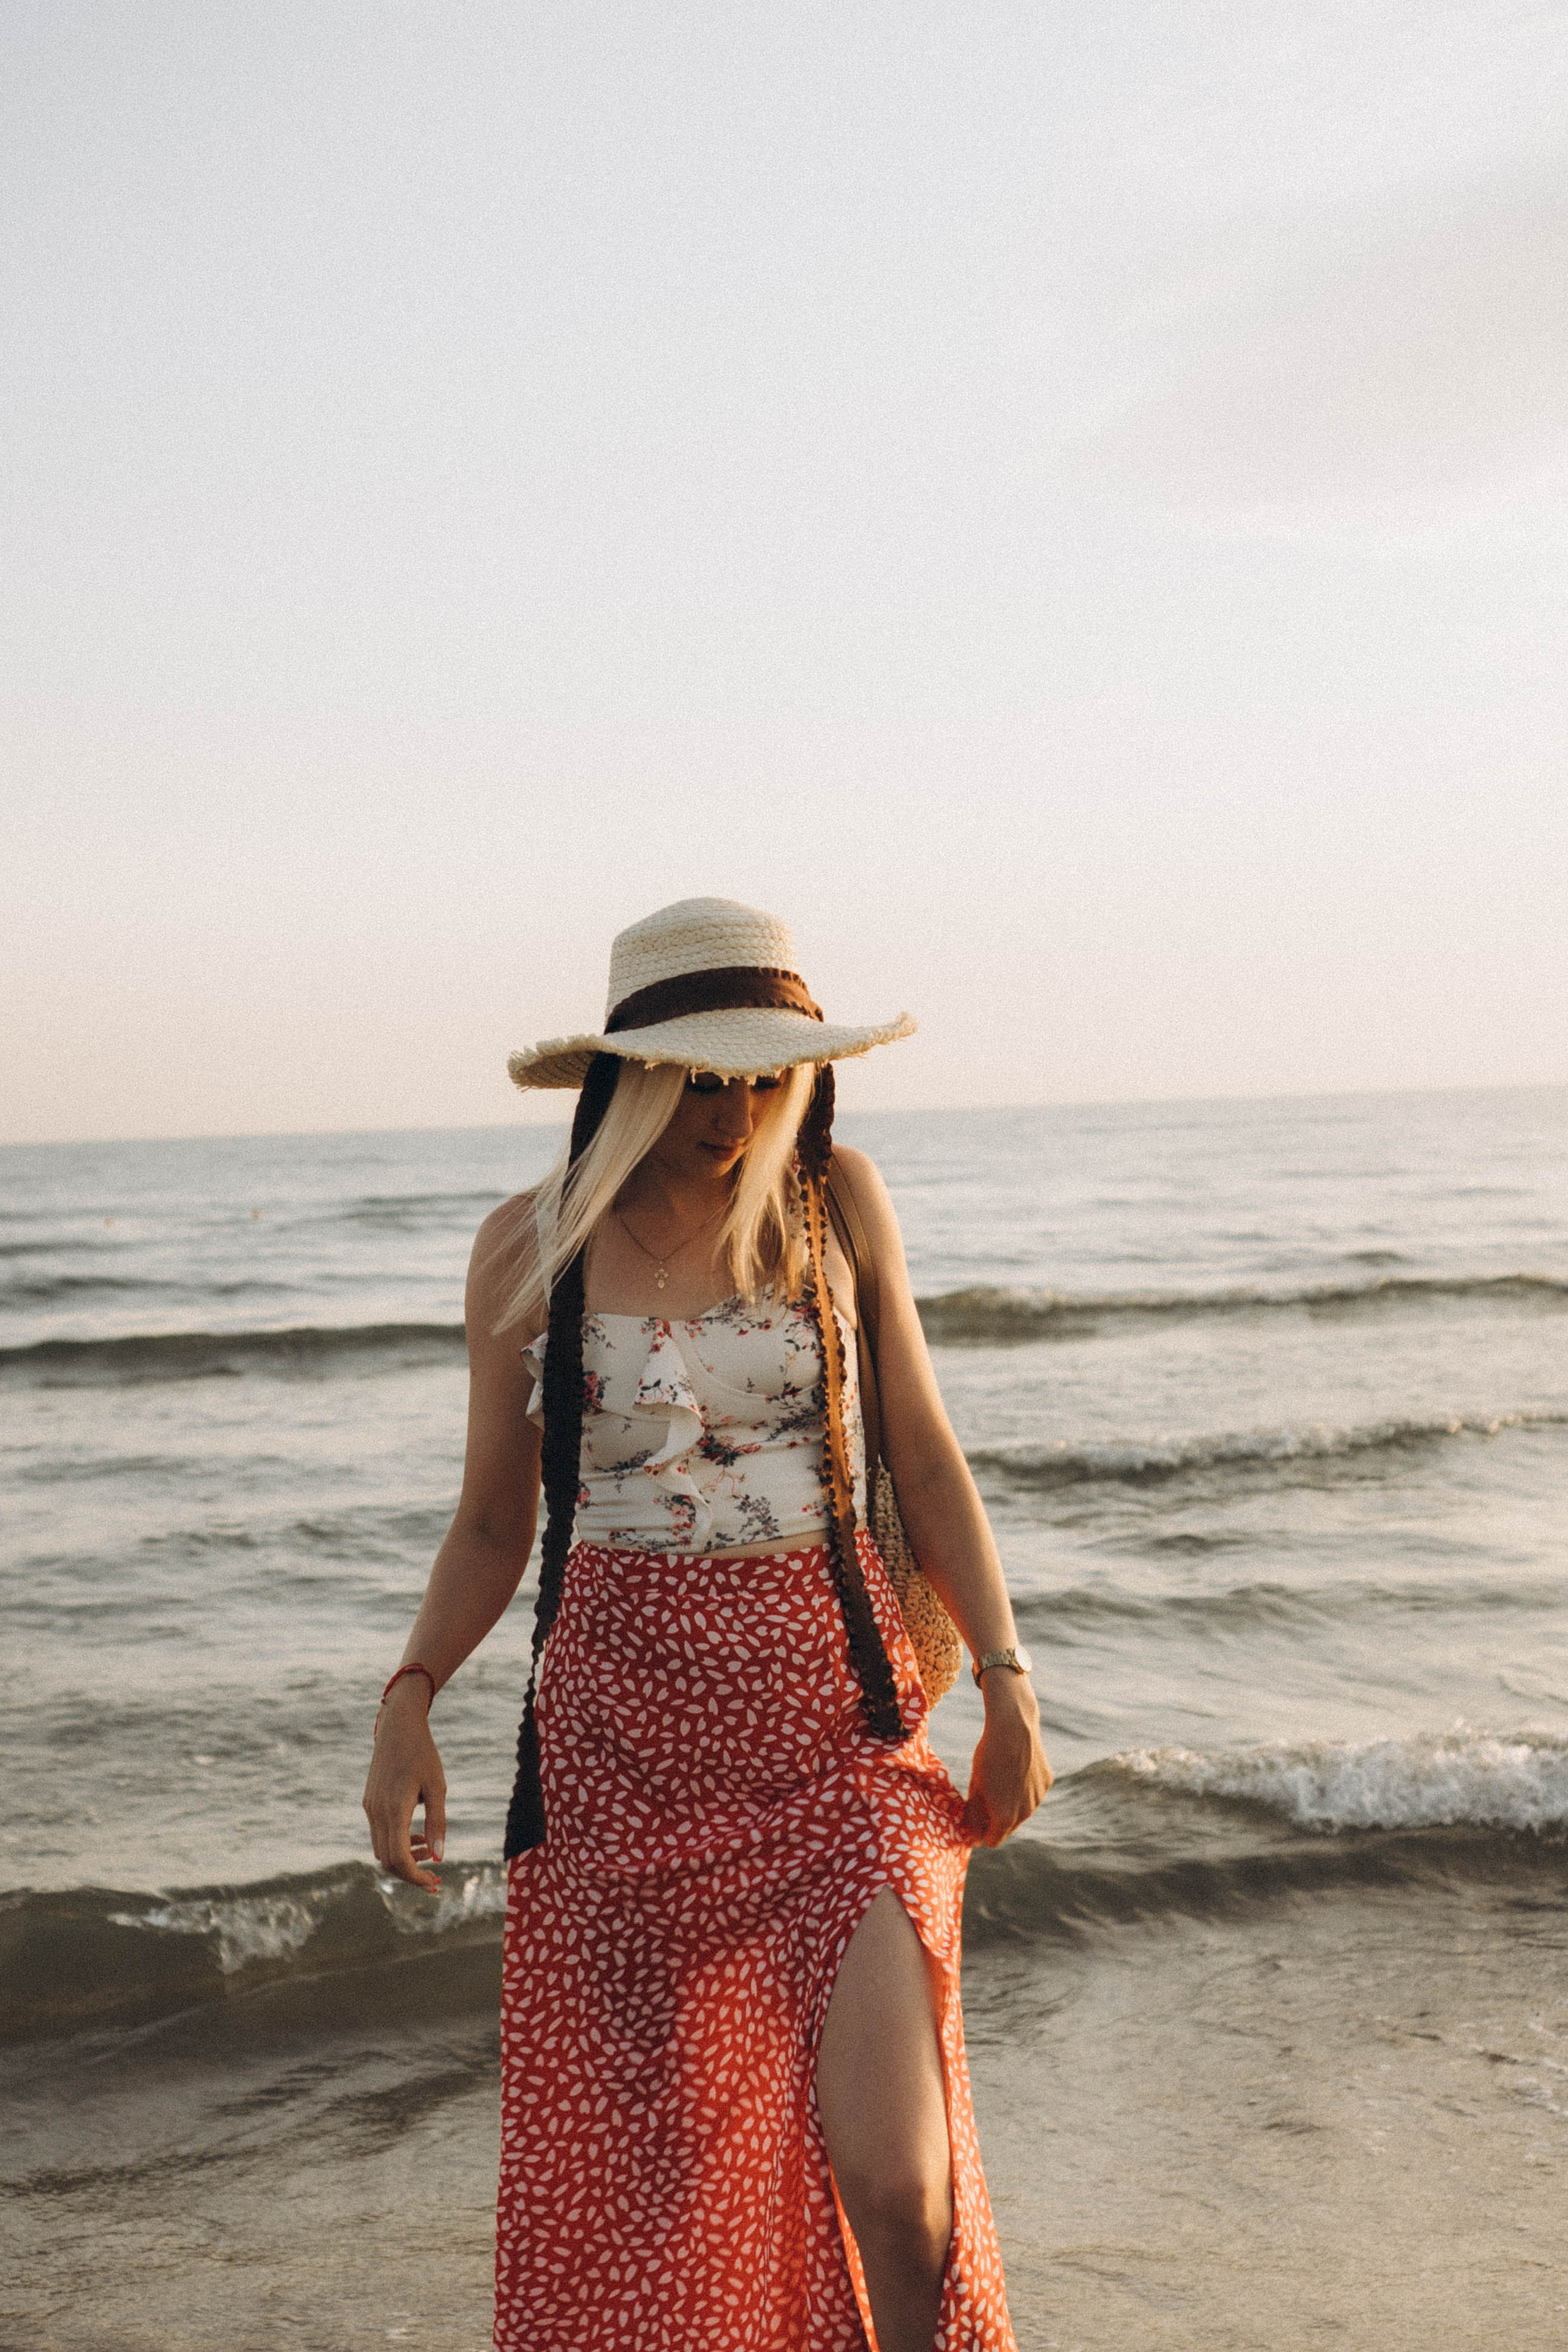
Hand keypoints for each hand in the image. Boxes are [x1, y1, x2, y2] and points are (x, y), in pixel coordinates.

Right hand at [362, 1681, 447, 1890]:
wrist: (398, 1726)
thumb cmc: (423, 1754)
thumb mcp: (437, 1788)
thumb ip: (437, 1823)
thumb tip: (440, 1857)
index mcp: (394, 1810)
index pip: (399, 1859)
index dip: (415, 1877)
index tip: (434, 1883)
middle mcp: (376, 1812)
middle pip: (387, 1861)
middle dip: (410, 1874)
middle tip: (435, 1880)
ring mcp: (370, 1807)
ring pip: (381, 1849)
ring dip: (403, 1859)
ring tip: (429, 1854)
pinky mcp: (369, 1802)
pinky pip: (379, 1834)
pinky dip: (396, 1843)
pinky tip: (417, 1836)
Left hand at [963, 1671, 1052, 1846]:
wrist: (1013, 1727)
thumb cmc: (988, 1756)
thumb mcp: (975, 1787)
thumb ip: (974, 1816)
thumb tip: (974, 1838)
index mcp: (1005, 1818)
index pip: (993, 1841)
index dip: (981, 1832)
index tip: (975, 1818)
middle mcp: (1026, 1813)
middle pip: (1008, 1828)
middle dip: (996, 1819)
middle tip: (986, 1796)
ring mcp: (1039, 1798)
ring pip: (1022, 1811)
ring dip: (1011, 1803)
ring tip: (1001, 1777)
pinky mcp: (1047, 1782)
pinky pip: (1033, 1793)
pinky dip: (1024, 1788)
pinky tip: (1016, 1767)